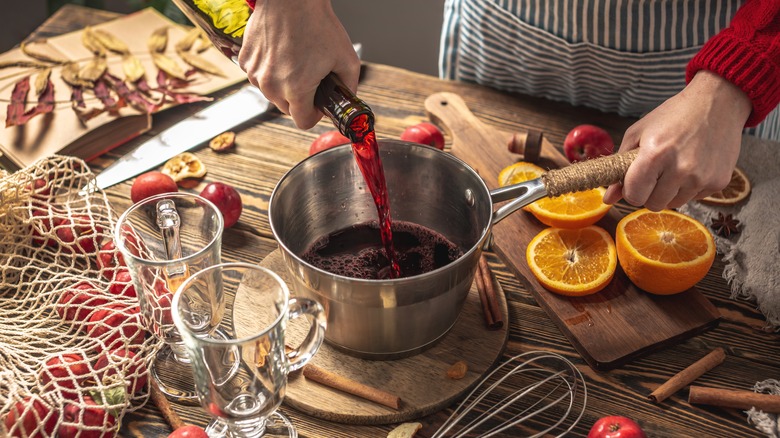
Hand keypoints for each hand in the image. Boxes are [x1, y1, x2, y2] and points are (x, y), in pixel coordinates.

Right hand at [238, 0, 360, 128]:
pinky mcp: (245, 60)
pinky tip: (281, 53)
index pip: (303, 122)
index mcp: (296, 89)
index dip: (315, 114)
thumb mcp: (347, 59)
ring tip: (296, 61)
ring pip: (271, 93)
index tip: (319, 103)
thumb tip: (346, 100)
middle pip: (287, 109)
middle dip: (300, 99)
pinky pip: (259, 76)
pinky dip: (270, 70)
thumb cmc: (318, 24)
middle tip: (311, 77)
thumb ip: (348, 87)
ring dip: (283, 85)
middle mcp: (271, 85)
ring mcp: (255, 73)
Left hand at [603, 70, 751, 210]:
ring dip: (669, 191)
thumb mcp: (638, 134)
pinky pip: (694, 198)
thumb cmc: (673, 115)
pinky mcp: (719, 182)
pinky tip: (693, 165)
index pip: (634, 196)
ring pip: (673, 204)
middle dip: (649, 192)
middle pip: (653, 204)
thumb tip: (608, 199)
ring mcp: (702, 177)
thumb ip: (620, 167)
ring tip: (675, 166)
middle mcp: (681, 169)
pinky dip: (689, 187)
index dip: (631, 190)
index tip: (635, 180)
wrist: (718, 102)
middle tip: (655, 172)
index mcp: (655, 155)